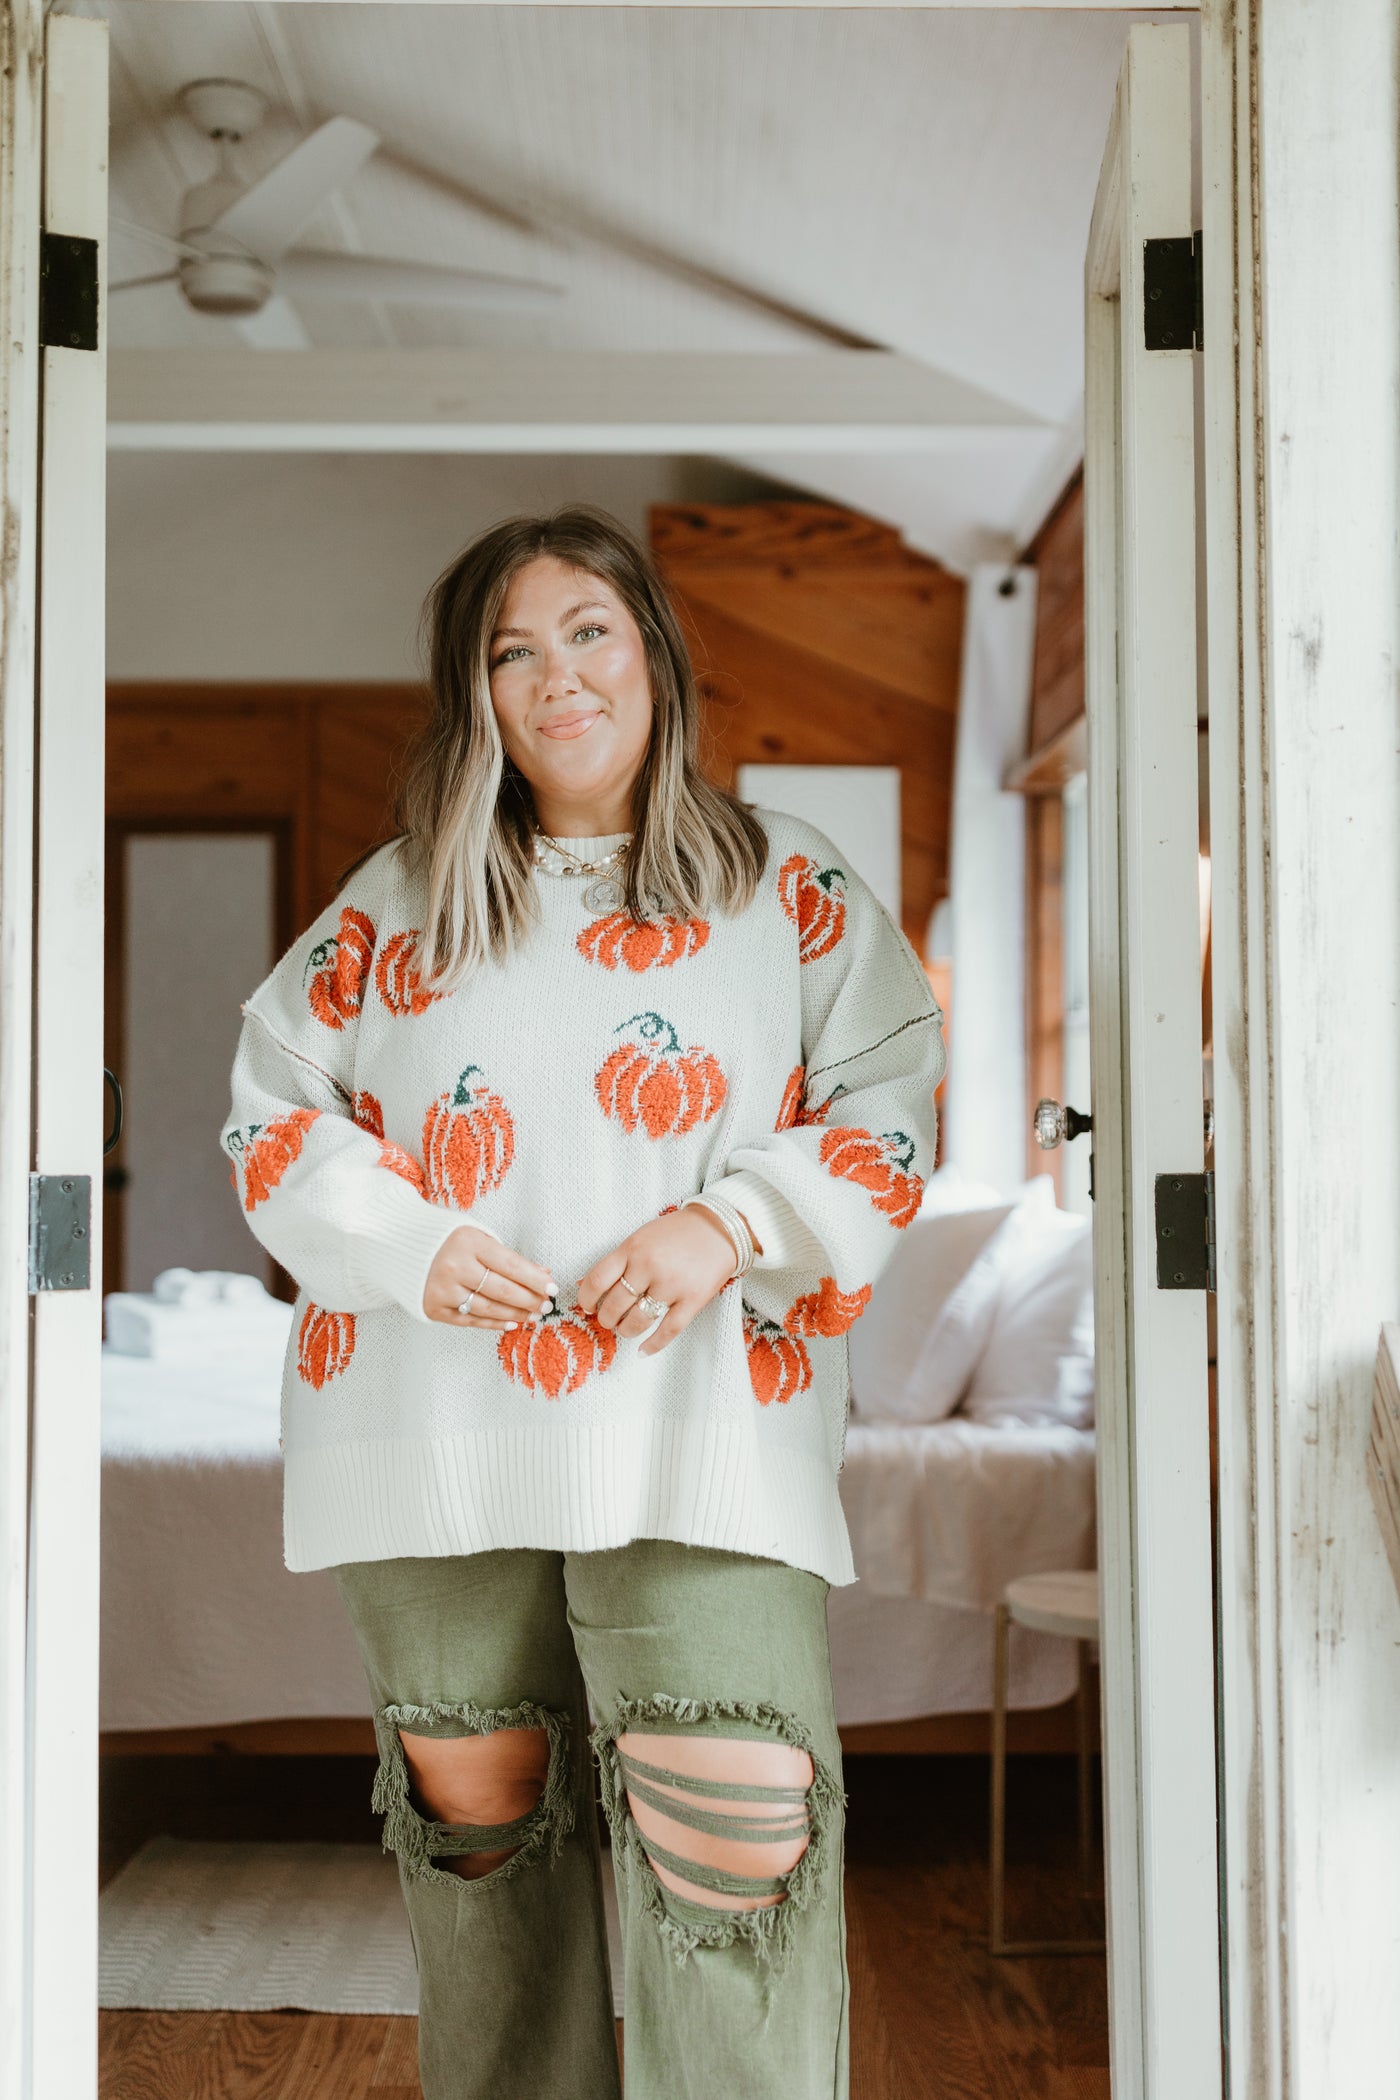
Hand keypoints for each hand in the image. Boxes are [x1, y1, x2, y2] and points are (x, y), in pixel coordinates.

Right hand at [424, 1225, 555, 1329]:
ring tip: (532, 1315)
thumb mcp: (476, 1235)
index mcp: (467, 1242)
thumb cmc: (445, 1237)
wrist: (398, 1245)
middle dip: (529, 1300)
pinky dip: (492, 1323)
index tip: (552, 1288)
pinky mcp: (433, 1308)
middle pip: (502, 1290)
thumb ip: (506, 1255)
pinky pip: (469, 1320)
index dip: (535, 1279)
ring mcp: (442, 1290)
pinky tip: (509, 1322)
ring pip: (488, 1308)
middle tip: (546, 1306)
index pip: (511, 1265)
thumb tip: (541, 1273)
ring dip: (515, 1314)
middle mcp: (453, 1267)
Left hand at [577, 1206, 744, 1356]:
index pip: (597, 1281)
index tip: (588, 1307)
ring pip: (638, 1321)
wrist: (719, 1227)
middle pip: (615, 1306)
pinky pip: (668, 1330)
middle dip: (607, 1319)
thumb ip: (619, 1260)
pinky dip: (653, 1345)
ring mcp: (672, 1284)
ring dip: (626, 1330)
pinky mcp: (693, 1299)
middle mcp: (648, 1266)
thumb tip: (588, 1285)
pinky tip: (643, 1351)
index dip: (587, 1299)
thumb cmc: (676, 1232)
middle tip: (609, 1320)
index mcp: (632, 1248)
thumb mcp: (641, 1237)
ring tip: (626, 1328)